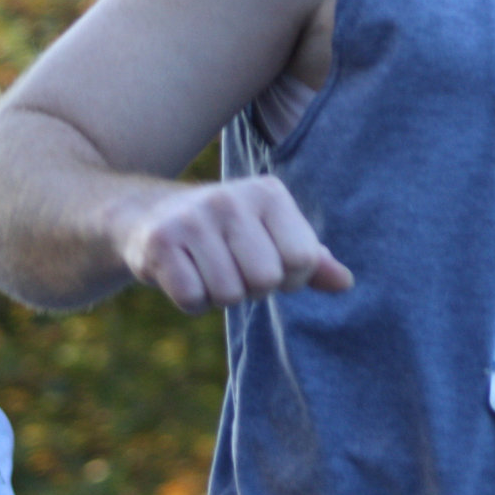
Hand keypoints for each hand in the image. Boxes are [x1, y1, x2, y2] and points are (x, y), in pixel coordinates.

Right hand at [118, 176, 353, 313]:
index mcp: (268, 193)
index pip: (303, 259)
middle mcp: (231, 199)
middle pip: (266, 280)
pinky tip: (182, 274)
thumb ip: (310, 258)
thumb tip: (345, 282)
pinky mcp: (161, 242)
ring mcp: (193, 218)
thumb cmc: (225, 233)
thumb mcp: (271, 234)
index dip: (289, 277)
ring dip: (219, 296)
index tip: (266, 262)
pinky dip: (192, 301)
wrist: (149, 216)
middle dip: (252, 289)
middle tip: (231, 268)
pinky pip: (193, 299)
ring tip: (205, 269)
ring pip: (229, 294)